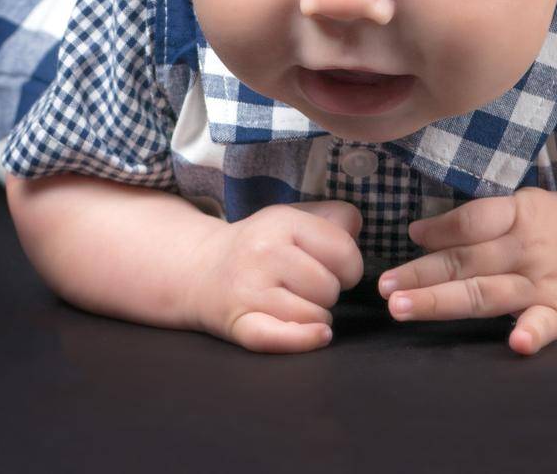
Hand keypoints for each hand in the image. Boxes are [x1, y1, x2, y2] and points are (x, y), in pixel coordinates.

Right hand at [187, 200, 364, 353]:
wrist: (199, 270)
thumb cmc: (260, 245)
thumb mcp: (293, 217)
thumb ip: (334, 217)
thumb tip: (357, 230)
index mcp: (282, 222)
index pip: (344, 251)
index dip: (350, 265)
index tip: (334, 268)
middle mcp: (263, 253)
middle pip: (330, 288)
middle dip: (327, 291)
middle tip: (304, 285)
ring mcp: (249, 290)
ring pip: (314, 316)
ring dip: (314, 316)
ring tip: (294, 302)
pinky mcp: (238, 323)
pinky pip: (278, 337)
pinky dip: (303, 340)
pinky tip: (320, 335)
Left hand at [376, 187, 556, 355]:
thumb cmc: (554, 228)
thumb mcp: (522, 208)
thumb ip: (475, 220)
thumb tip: (419, 233)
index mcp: (519, 215)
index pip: (472, 221)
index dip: (440, 230)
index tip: (409, 238)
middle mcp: (527, 249)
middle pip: (466, 261)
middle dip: (421, 274)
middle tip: (384, 288)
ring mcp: (544, 283)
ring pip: (486, 294)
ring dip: (442, 302)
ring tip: (402, 309)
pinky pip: (546, 324)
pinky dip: (533, 333)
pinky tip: (517, 343)